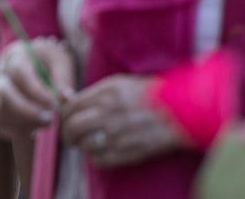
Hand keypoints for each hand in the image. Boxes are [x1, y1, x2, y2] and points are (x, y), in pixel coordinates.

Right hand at [0, 37, 75, 140]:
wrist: (39, 63)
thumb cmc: (50, 61)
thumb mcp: (61, 61)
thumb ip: (64, 78)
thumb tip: (66, 99)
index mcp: (15, 56)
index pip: (18, 72)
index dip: (35, 91)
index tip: (54, 104)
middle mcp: (0, 73)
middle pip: (3, 93)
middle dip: (27, 110)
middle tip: (49, 119)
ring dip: (23, 123)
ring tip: (45, 124)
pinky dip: (13, 132)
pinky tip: (34, 131)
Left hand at [60, 74, 184, 167]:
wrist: (182, 111)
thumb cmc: (148, 94)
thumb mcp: (118, 83)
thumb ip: (91, 93)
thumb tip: (65, 99)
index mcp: (106, 93)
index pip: (69, 107)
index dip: (62, 115)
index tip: (64, 119)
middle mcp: (109, 113)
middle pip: (72, 128)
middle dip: (66, 134)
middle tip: (69, 137)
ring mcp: (119, 134)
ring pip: (84, 145)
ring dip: (82, 146)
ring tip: (87, 143)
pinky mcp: (129, 152)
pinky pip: (100, 160)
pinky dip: (96, 158)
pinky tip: (101, 151)